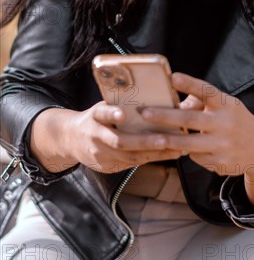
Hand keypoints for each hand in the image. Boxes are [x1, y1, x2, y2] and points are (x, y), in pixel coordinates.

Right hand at [31, 102, 182, 174]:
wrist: (70, 140)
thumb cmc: (96, 118)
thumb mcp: (101, 107)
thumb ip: (119, 103)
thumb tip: (152, 92)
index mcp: (94, 116)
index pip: (101, 113)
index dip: (111, 113)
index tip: (122, 113)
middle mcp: (95, 136)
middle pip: (119, 142)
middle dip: (144, 142)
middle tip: (165, 139)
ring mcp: (100, 155)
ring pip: (129, 157)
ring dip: (155, 154)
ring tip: (176, 149)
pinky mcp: (107, 167)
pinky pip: (132, 165)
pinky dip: (152, 159)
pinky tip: (170, 154)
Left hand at [140, 72, 253, 175]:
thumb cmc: (236, 122)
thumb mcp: (226, 106)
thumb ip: (203, 102)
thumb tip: (175, 103)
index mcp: (226, 104)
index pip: (206, 91)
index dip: (190, 84)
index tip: (173, 77)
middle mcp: (225, 123)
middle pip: (191, 119)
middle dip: (166, 116)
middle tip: (145, 113)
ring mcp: (223, 145)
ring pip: (188, 144)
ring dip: (167, 140)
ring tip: (149, 137)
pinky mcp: (220, 163)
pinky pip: (195, 157)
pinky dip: (186, 152)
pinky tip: (183, 149)